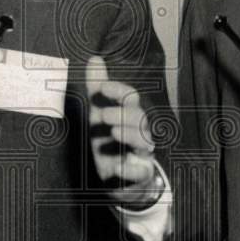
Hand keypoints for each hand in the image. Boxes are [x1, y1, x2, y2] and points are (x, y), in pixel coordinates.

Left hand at [86, 55, 162, 208]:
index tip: (102, 88)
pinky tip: (117, 168)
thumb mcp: (100, 114)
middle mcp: (138, 132)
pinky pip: (140, 173)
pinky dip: (130, 170)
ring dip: (129, 135)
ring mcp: (141, 154)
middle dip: (123, 114)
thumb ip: (97, 87)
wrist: (120, 181)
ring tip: (113, 132)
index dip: (119, 91)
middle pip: (140, 118)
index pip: (131, 98)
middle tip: (103, 115)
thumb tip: (95, 59)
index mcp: (128, 115)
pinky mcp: (139, 176)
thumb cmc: (112, 142)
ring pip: (144, 142)